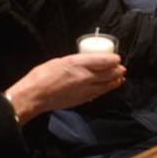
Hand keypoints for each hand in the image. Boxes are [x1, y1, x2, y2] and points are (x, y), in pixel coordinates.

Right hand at [5, 54, 125, 123]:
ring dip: (115, 81)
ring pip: (107, 85)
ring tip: (120, 78)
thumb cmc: (43, 75)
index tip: (117, 58)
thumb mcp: (61, 60)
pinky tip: (108, 87)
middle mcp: (85, 76)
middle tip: (121, 68)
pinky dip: (106, 89)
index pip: (104, 61)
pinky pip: (99, 93)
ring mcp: (85, 89)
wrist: (35, 95)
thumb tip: (88, 62)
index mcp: (78, 63)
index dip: (114, 60)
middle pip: (109, 73)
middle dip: (118, 70)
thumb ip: (77, 62)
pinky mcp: (83, 99)